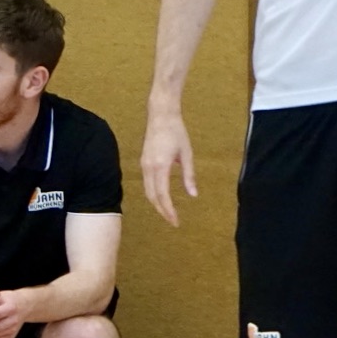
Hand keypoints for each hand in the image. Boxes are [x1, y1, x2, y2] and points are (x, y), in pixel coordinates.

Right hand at [140, 109, 195, 226]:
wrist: (161, 116)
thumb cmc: (177, 133)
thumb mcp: (187, 154)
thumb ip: (189, 175)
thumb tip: (193, 194)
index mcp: (160, 166)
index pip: (162, 195)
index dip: (169, 210)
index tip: (176, 221)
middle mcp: (148, 168)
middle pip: (152, 196)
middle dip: (162, 211)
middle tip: (173, 221)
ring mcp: (143, 165)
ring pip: (147, 191)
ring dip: (157, 204)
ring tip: (168, 213)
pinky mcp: (143, 162)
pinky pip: (146, 183)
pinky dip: (153, 194)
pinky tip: (161, 198)